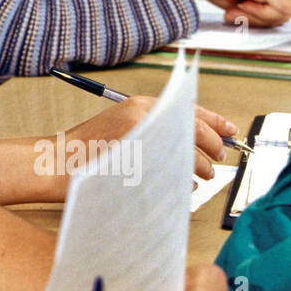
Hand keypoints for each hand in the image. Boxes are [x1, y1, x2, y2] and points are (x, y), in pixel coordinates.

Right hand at [56, 97, 235, 200]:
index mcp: (141, 104)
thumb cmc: (88, 148)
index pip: (190, 109)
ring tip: (205, 175)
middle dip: (212, 147)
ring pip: (189, 155)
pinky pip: (175, 175)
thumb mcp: (123, 124)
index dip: (215, 121)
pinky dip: (186, 182)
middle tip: (220, 157)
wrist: (59, 161)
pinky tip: (186, 186)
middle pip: (194, 131)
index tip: (231, 130)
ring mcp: (142, 142)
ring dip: (201, 167)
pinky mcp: (140, 167)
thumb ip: (153, 124)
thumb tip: (192, 138)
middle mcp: (144, 118)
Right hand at [156, 0, 290, 26]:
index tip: (251, 21)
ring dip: (254, 17)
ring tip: (233, 9)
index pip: (277, 2)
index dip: (263, 16)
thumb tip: (261, 19)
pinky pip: (287, 5)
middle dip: (259, 18)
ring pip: (279, 12)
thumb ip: (250, 7)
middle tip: (233, 14)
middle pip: (281, 9)